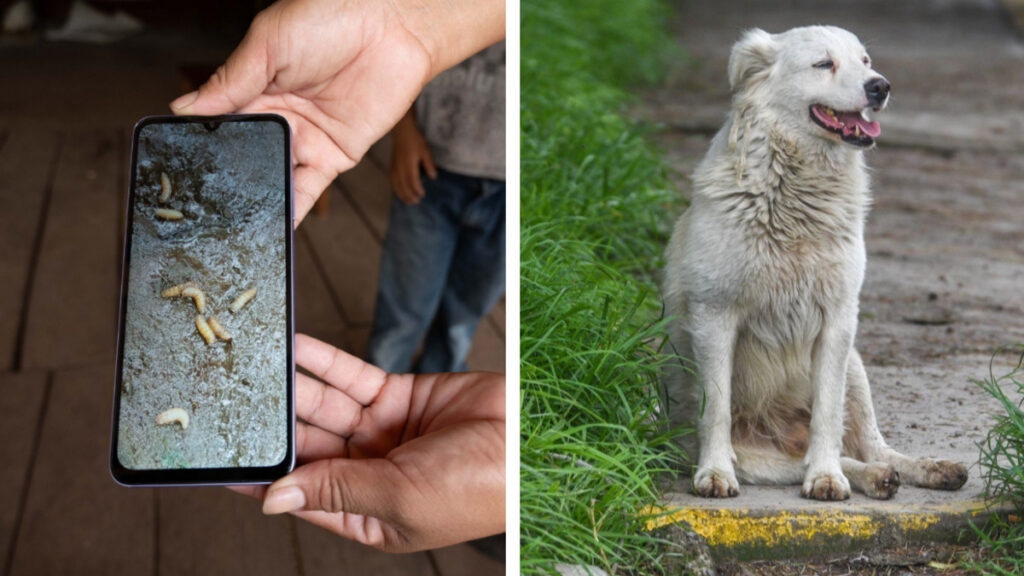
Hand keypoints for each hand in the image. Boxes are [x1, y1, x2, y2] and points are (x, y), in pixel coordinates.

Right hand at [170, 0, 503, 223]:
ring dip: (254, 201)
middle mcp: (277, 116)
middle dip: (224, 179)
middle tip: (197, 205)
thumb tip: (183, 109)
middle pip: (244, 155)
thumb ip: (230, 82)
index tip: (175, 167)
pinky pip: (308, 190)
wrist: (390, 25)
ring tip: (227, 226)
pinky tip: (270, 231)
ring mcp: (305, 138)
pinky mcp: (335, 155)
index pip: (219, 123)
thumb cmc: (329, 17)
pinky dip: (290, 211)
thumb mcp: (267, 44)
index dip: (200, 144)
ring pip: (273, 177)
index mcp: (254, 87)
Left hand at [232, 334, 504, 551]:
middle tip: (232, 397)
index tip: (222, 461)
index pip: (302, 494)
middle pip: (309, 446)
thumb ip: (336, 490)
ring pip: (325, 407)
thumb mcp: (399, 498)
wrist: (532, 442)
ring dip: (294, 388)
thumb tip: (274, 499)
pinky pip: (352, 377)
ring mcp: (383, 432)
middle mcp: (369, 473)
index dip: (264, 477)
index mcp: (367, 514)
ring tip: (257, 365)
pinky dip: (323, 362)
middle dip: (277, 424)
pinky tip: (294, 348)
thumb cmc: (479, 489)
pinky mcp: (398, 395)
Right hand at [390, 110, 436, 204]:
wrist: (402, 130)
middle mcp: (400, 166)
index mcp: (409, 162)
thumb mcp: (425, 150)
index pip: (412, 180)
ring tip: (409, 201)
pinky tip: (400, 192)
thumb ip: (429, 164)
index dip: (417, 189)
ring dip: (402, 194)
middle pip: (403, 185)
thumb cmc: (415, 139)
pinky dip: (396, 188)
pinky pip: (392, 180)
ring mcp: (394, 166)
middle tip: (416, 202)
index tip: (422, 194)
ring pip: (397, 184)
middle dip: (409, 195)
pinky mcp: (392, 165)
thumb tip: (433, 177)